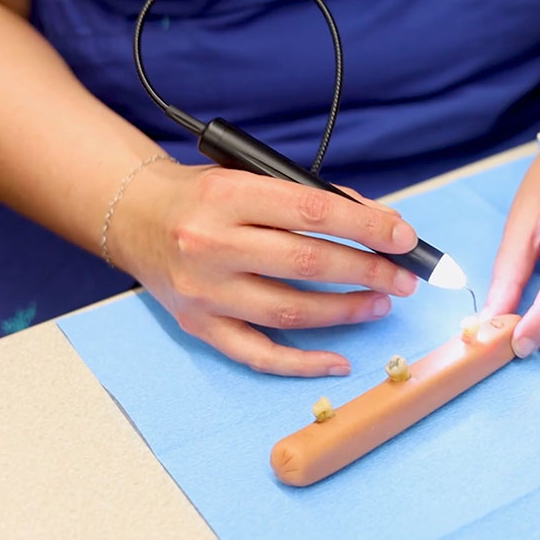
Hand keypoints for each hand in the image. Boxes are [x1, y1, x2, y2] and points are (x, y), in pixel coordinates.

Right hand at [110, 162, 418, 376]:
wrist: (134, 217)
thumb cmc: (204, 196)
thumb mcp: (251, 177)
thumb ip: (312, 198)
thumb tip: (379, 226)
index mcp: (228, 195)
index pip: (313, 211)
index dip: (367, 226)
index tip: (405, 238)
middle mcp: (211, 244)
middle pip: (308, 263)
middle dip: (368, 272)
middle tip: (405, 279)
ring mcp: (203, 291)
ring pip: (290, 311)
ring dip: (346, 311)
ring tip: (381, 304)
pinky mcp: (198, 326)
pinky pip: (258, 354)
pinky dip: (302, 363)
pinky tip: (338, 361)